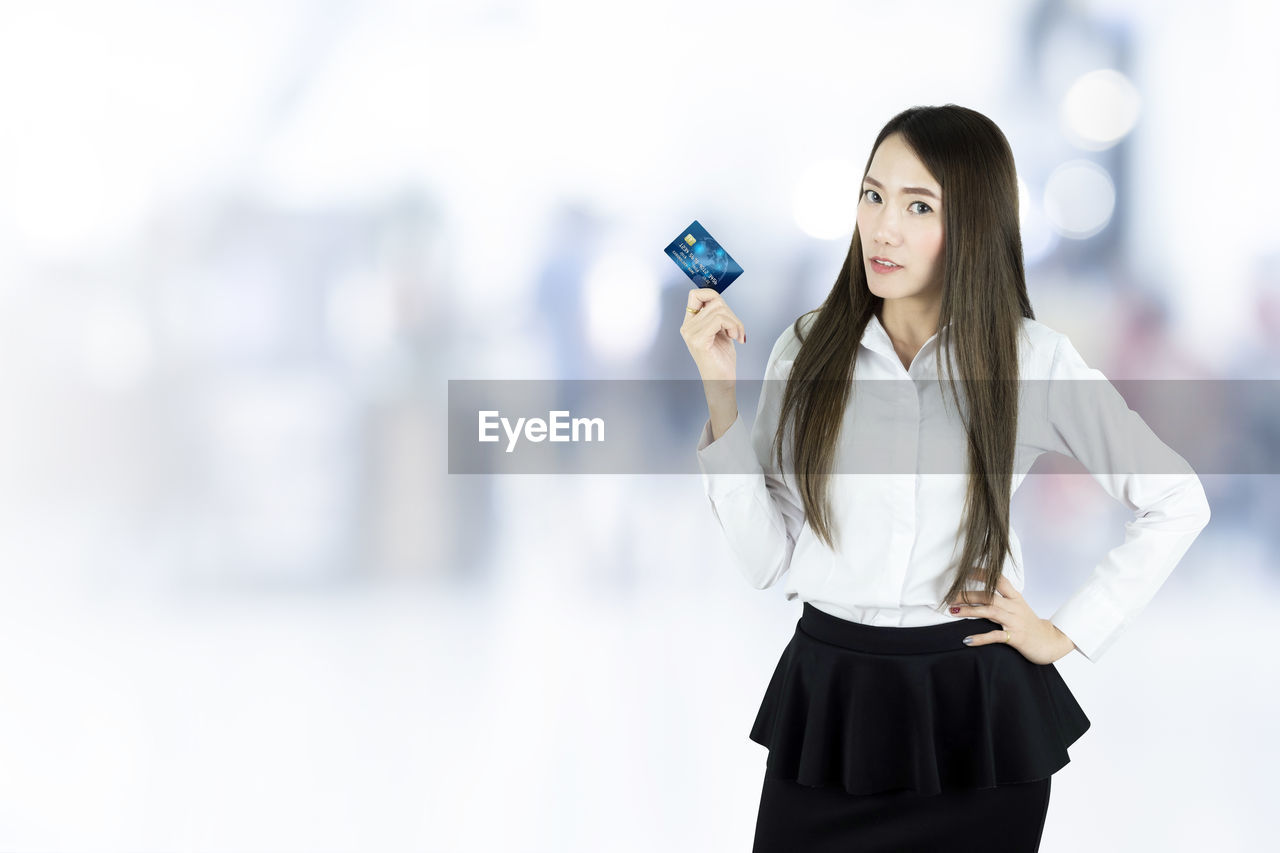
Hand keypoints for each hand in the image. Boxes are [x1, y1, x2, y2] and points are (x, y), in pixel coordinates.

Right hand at [680, 287, 744, 382]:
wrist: (721, 382)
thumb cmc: (721, 359)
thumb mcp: (719, 331)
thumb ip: (717, 315)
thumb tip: (720, 301)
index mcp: (690, 323)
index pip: (696, 294)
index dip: (713, 297)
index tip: (726, 313)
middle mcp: (687, 327)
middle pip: (714, 301)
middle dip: (732, 313)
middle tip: (737, 330)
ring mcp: (691, 334)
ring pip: (719, 309)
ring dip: (735, 321)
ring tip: (737, 335)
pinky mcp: (699, 340)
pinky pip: (719, 319)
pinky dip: (733, 326)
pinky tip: (735, 337)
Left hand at [948, 575, 1076, 664]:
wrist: (1051, 642)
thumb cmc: (1030, 625)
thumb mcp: (1018, 608)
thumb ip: (1002, 600)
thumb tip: (980, 593)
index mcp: (1016, 598)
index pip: (999, 580)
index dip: (983, 573)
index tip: (965, 570)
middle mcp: (1015, 607)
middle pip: (989, 595)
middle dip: (968, 594)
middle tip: (950, 595)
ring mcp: (1015, 622)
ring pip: (990, 611)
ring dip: (970, 610)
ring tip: (953, 610)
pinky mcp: (1016, 637)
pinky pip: (995, 636)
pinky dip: (981, 638)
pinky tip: (967, 639)